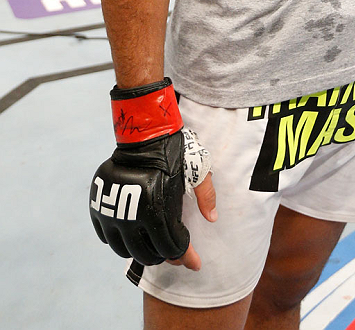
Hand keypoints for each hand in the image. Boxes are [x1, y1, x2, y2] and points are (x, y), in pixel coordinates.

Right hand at [90, 79, 214, 268]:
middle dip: (163, 255)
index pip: (171, 248)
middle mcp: (130, 217)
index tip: (194, 262)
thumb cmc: (173, 153)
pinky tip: (132, 233)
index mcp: (156, 210)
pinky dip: (119, 239)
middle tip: (171, 249)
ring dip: (140, 250)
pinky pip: (106, 238)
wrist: (143, 135)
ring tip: (151, 242)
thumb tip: (212, 219)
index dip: (186, 257)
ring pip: (124, 251)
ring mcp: (110, 214)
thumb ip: (206, 196)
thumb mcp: (195, 172)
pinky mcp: (97, 208)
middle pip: (147, 255)